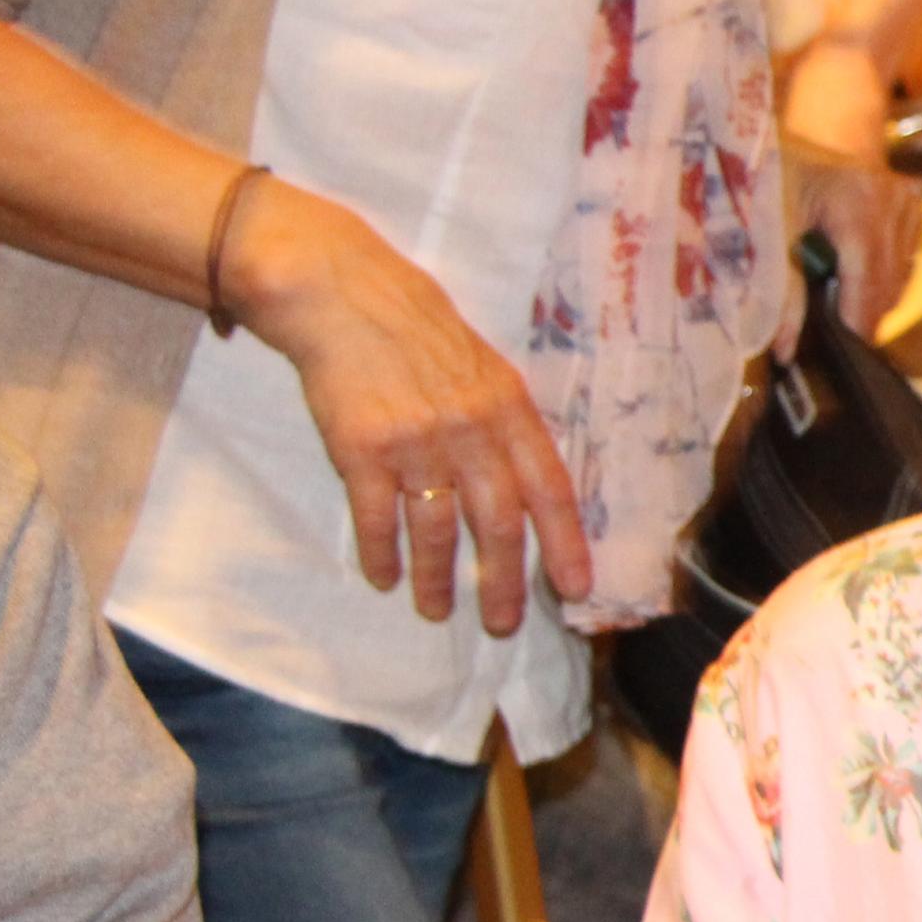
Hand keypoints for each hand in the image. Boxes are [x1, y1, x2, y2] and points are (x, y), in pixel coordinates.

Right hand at [226, 177, 590, 635]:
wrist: (345, 296)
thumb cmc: (421, 335)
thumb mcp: (487, 370)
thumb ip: (508, 427)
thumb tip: (533, 489)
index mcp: (510, 412)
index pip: (551, 491)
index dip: (566, 544)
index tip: (576, 589)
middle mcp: (471, 432)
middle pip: (498, 524)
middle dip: (503, 582)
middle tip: (503, 625)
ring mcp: (416, 443)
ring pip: (437, 530)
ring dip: (439, 579)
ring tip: (438, 612)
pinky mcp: (362, 450)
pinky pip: (378, 518)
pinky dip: (382, 553)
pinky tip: (384, 578)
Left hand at [783, 145, 921, 349]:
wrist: (777, 138)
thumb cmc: (764, 178)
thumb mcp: (767, 233)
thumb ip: (781, 291)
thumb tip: (786, 349)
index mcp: (857, 198)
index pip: (869, 276)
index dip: (856, 319)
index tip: (843, 351)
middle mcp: (891, 196)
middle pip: (889, 279)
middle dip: (862, 313)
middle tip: (833, 337)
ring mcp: (905, 198)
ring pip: (901, 274)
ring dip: (872, 297)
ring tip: (837, 304)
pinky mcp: (910, 204)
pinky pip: (905, 259)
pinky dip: (882, 277)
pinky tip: (852, 278)